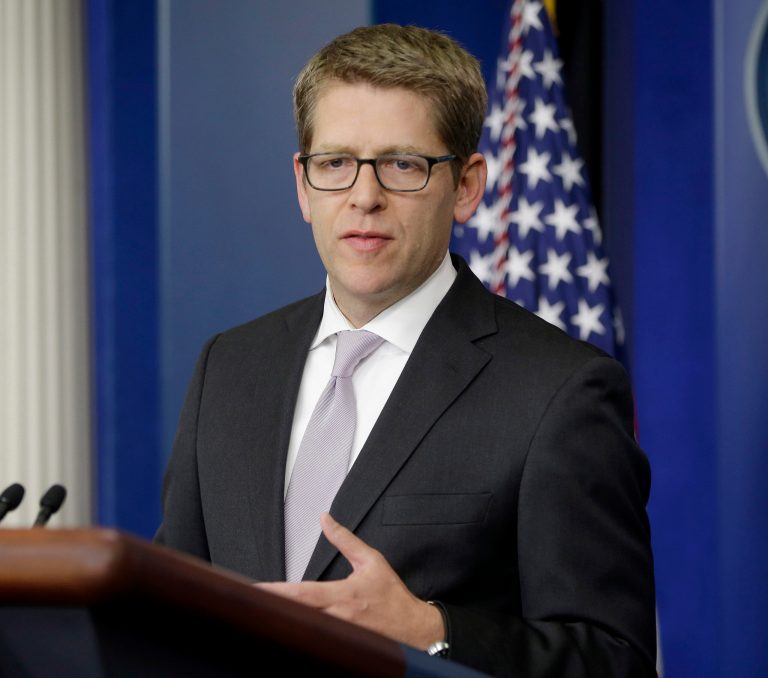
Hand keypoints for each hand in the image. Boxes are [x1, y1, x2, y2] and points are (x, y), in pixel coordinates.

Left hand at [256, 513, 443, 649]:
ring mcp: (338, 636)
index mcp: (343, 594)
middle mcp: (338, 618)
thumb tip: (326, 520)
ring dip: (283, 623)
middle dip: (271, 610)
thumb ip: (345, 540)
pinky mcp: (341, 647)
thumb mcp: (371, 561)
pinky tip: (285, 631)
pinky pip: (315, 642)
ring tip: (259, 616)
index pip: (302, 593)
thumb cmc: (392, 596)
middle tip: (246, 604)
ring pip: (303, 631)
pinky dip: (299, 636)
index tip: (254, 590)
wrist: (414, 629)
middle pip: (295, 616)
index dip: (275, 592)